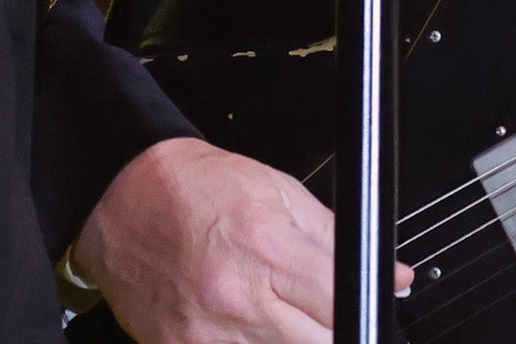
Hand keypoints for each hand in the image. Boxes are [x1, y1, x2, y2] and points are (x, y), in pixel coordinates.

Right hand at [78, 138, 357, 343]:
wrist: (121, 194)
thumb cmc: (197, 188)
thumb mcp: (279, 192)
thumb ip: (338, 239)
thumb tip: (394, 276)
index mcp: (269, 250)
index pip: (343, 306)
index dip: (362, 309)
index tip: (361, 306)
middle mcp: (238, 299)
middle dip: (328, 332)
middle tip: (316, 316)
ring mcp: (205, 336)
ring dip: (290, 341)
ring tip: (277, 319)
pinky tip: (244, 330)